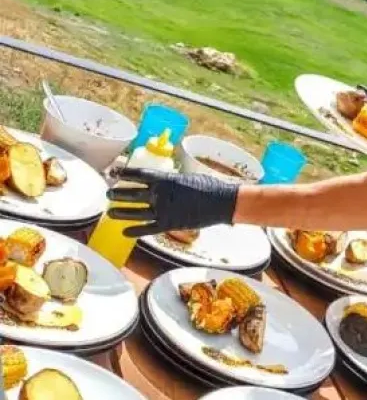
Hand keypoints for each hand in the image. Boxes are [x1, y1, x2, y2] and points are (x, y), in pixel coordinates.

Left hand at [105, 167, 238, 236]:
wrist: (221, 202)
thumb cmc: (208, 186)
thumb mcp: (187, 177)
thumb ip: (171, 180)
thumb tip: (161, 181)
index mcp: (165, 179)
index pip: (138, 175)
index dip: (124, 173)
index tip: (114, 172)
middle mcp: (160, 195)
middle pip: (132, 194)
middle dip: (118, 194)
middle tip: (109, 194)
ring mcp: (163, 210)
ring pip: (135, 212)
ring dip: (121, 212)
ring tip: (110, 212)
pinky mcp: (168, 224)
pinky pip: (147, 228)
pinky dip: (134, 231)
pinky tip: (124, 232)